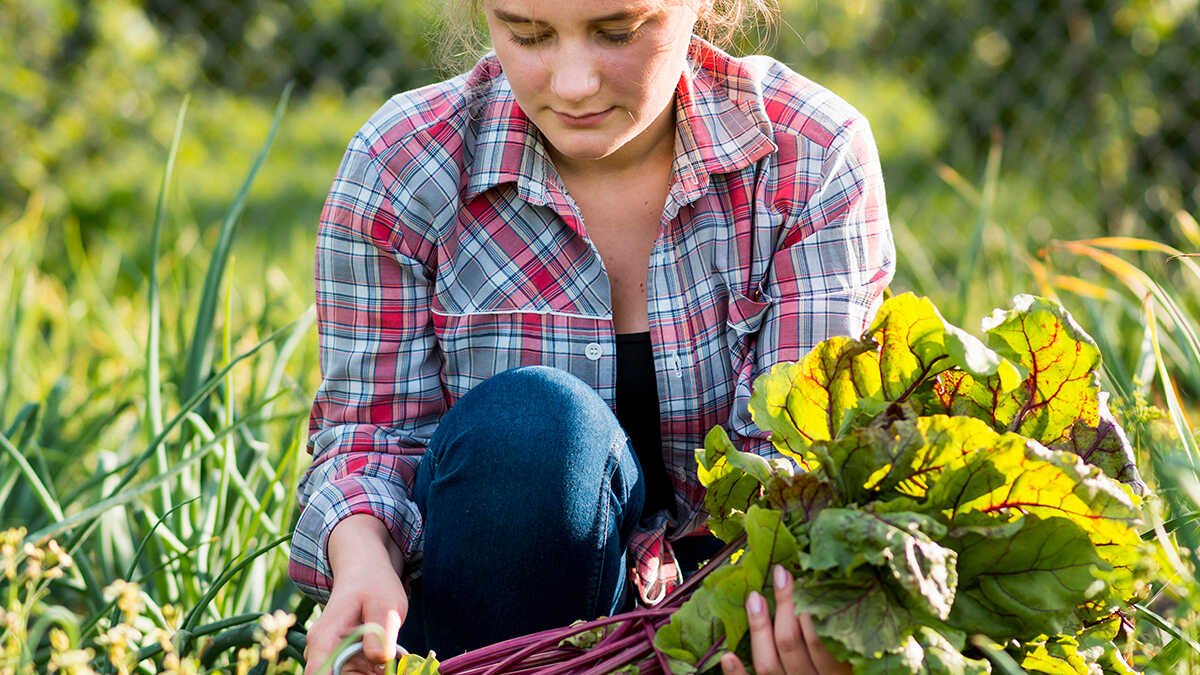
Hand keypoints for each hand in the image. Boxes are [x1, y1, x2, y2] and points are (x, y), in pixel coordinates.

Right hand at [304, 515, 408, 674]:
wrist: (367, 572)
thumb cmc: (374, 584)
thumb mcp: (384, 605)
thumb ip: (381, 634)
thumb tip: (380, 660)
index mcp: (324, 639)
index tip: (369, 673)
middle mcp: (322, 652)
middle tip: (388, 668)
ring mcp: (332, 656)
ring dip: (373, 674)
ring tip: (392, 663)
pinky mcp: (346, 658)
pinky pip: (359, 674)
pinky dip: (376, 671)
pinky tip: (390, 661)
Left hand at [720, 565, 851, 674]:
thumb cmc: (858, 673)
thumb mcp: (859, 665)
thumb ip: (847, 641)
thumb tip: (839, 594)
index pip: (820, 640)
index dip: (808, 608)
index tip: (803, 580)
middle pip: (792, 645)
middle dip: (784, 607)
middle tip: (780, 576)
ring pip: (769, 665)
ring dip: (759, 629)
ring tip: (754, 598)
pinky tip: (728, 656)